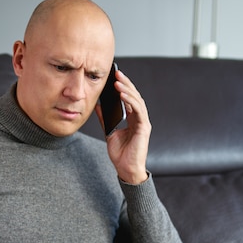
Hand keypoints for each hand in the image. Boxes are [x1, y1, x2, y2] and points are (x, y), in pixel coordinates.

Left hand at [96, 69, 150, 183]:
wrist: (126, 169)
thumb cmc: (120, 154)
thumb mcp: (109, 132)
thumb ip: (105, 119)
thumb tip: (98, 105)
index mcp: (133, 119)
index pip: (129, 99)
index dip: (123, 87)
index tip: (114, 77)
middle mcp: (140, 119)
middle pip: (134, 96)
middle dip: (126, 84)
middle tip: (117, 72)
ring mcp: (143, 123)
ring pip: (137, 101)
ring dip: (128, 90)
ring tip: (118, 81)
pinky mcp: (144, 128)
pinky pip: (138, 111)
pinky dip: (130, 101)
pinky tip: (122, 95)